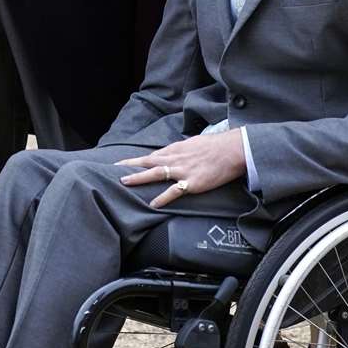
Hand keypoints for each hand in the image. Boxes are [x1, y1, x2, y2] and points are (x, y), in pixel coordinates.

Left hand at [117, 131, 245, 207]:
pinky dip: (162, 198)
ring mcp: (183, 170)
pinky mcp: (192, 182)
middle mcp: (176, 158)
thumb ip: (182, 150)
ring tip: (124, 182)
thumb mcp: (195, 143)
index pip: (152, 155)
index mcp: (177, 149)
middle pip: (148, 161)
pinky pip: (174, 191)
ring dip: (139, 178)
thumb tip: (174, 154)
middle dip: (130, 165)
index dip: (137, 160)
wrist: (233, 150)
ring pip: (156, 173)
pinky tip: (153, 204)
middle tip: (114, 170)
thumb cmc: (217, 146)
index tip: (122, 163)